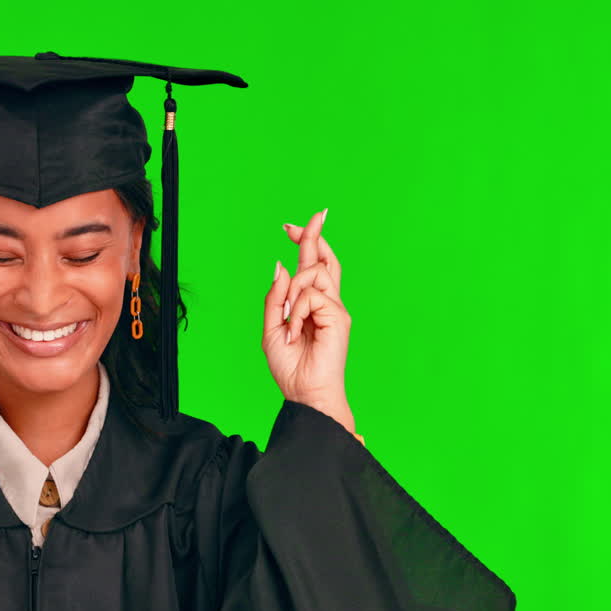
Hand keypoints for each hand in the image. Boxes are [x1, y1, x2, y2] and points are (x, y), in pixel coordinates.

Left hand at [262, 208, 354, 430]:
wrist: (305, 392)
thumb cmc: (290, 367)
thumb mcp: (271, 328)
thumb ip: (276, 298)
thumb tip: (281, 265)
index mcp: (309, 304)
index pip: (311, 265)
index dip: (305, 242)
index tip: (292, 225)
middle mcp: (326, 302)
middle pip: (323, 258)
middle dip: (312, 234)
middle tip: (306, 218)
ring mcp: (334, 308)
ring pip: (312, 272)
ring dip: (292, 291)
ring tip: (287, 319)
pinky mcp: (339, 316)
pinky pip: (310, 296)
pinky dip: (296, 311)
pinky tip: (295, 329)